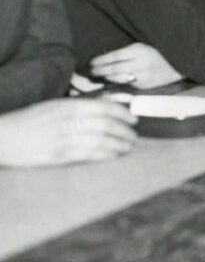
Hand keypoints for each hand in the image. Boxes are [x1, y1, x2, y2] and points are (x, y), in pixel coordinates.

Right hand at [0, 99, 136, 166]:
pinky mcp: (59, 155)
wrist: (4, 137)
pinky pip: (88, 154)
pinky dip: (105, 154)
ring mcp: (64, 139)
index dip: (122, 114)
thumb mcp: (55, 107)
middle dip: (124, 131)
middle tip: (134, 135)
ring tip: (129, 146)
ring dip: (118, 144)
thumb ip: (78, 107)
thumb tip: (105, 107)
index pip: (104, 108)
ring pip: (100, 140)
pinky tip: (114, 155)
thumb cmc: (29, 121)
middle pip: (106, 125)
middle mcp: (69, 121)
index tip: (133, 119)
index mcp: (68, 106)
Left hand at [88, 43, 181, 88]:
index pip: (115, 56)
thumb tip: (107, 57)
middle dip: (100, 71)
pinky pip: (128, 84)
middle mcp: (142, 63)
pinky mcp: (146, 86)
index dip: (101, 60)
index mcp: (141, 50)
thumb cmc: (160, 52)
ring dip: (107, 78)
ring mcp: (144, 76)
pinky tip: (112, 82)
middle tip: (90, 72)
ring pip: (119, 78)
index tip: (92, 62)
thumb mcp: (145, 46)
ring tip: (98, 77)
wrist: (180, 64)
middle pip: (114, 68)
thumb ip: (129, 51)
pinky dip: (119, 83)